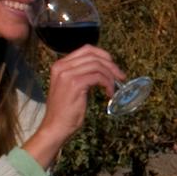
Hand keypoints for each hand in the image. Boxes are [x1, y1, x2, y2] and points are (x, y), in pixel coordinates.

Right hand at [23, 46, 126, 168]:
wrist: (55, 126)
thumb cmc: (65, 110)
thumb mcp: (71, 86)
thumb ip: (81, 74)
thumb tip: (103, 68)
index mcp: (60, 65)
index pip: (86, 49)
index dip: (103, 55)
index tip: (113, 66)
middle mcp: (62, 66)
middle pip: (94, 56)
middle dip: (111, 65)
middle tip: (120, 76)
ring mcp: (67, 74)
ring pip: (97, 66)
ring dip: (110, 76)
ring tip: (113, 88)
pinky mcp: (75, 84)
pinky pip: (98, 77)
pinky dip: (107, 84)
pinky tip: (108, 94)